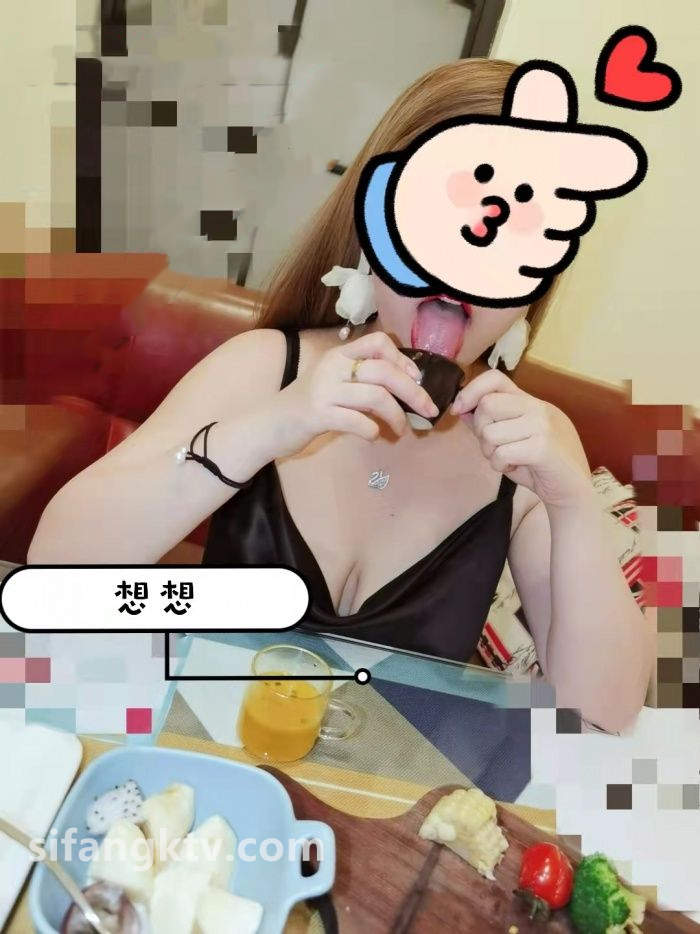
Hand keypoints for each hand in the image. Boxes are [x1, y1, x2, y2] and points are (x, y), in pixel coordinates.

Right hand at [269, 331, 438, 456]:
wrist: (269, 424)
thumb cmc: (306, 405)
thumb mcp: (333, 382)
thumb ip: (360, 379)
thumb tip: (403, 387)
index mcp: (339, 355)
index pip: (378, 341)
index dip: (403, 359)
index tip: (415, 378)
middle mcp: (333, 367)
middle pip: (385, 371)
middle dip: (414, 391)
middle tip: (429, 409)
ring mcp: (324, 390)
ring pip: (376, 397)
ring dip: (397, 416)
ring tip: (401, 430)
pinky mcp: (318, 415)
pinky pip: (358, 421)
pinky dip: (372, 431)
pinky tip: (373, 436)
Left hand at [451, 369, 591, 508]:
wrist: (573, 491)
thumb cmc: (541, 467)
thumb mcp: (513, 441)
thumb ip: (490, 424)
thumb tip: (462, 410)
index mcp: (531, 402)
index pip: (495, 377)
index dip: (470, 391)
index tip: (459, 410)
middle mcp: (538, 408)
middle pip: (487, 404)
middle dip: (479, 430)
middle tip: (493, 447)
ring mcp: (542, 426)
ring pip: (489, 433)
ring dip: (489, 453)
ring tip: (506, 460)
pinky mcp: (542, 448)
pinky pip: (501, 453)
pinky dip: (499, 466)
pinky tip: (513, 468)